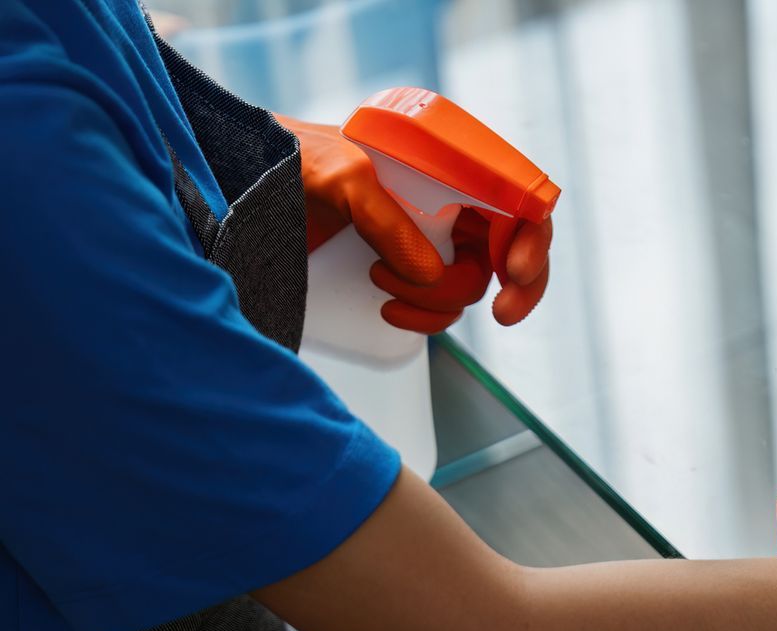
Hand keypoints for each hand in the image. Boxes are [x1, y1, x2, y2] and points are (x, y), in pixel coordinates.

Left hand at [278, 116, 552, 332]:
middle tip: (500, 313)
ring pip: (471, 286)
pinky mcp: (404, 272)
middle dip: (512, 286)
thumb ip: (383, 215)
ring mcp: (426, 240)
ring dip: (442, 302)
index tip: (513, 271)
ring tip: (383, 284)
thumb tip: (430, 272)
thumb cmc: (287, 159)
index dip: (532, 236)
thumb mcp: (337, 175)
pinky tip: (388, 310)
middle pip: (509, 250)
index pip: (517, 198)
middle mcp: (445, 202)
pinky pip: (439, 307)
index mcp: (445, 166)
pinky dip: (426, 320)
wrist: (240, 185)